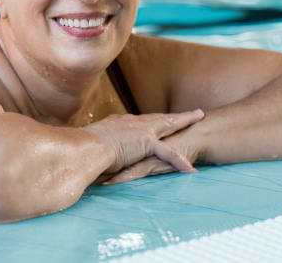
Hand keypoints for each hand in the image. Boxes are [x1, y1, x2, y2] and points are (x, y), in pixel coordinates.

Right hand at [83, 109, 204, 178]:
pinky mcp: (145, 142)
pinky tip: (190, 168)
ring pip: (169, 125)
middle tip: (194, 111)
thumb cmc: (82, 150)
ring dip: (185, 121)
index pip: (142, 121)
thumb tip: (93, 154)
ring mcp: (140, 130)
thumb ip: (99, 148)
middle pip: (159, 117)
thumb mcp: (92, 145)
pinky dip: (179, 161)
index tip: (161, 119)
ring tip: (200, 118)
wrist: (84, 149)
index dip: (154, 120)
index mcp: (120, 124)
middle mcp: (132, 123)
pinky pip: (168, 153)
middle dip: (177, 115)